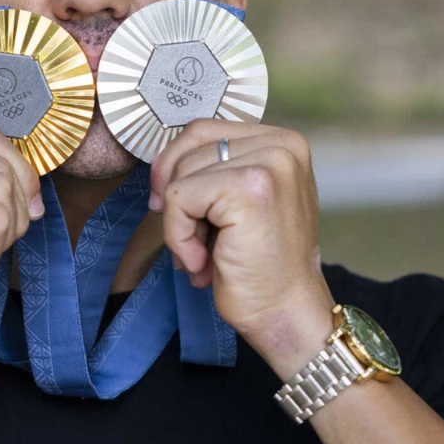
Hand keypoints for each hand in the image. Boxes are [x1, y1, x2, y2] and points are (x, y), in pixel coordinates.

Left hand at [149, 120, 334, 371]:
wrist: (284, 313)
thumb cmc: (258, 265)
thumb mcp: (240, 201)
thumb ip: (215, 170)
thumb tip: (159, 164)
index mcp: (282, 141)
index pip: (202, 130)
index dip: (174, 167)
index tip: (173, 207)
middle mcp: (282, 144)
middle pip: (189, 146)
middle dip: (175, 195)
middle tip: (192, 240)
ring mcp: (269, 164)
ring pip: (181, 175)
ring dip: (178, 224)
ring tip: (204, 254)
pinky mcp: (249, 188)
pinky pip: (179, 199)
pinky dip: (179, 236)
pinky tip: (202, 262)